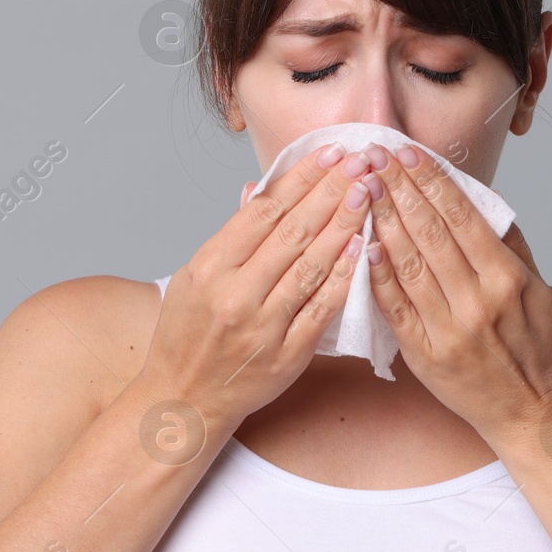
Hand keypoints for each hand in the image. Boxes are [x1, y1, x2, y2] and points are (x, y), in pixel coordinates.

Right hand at [140, 143, 381, 431]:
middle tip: (361, 162)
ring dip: (344, 225)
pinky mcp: (287, 354)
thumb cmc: (187, 335)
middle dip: (330, 191)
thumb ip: (230, 236)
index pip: (264, 210)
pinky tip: (363, 247)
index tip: (330, 153)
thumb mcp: (192, 277)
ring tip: (367, 193)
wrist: (184, 398)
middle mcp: (235, 294)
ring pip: (311, 266)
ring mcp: (263, 326)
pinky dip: (343, 276)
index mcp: (209, 267)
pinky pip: (322, 308)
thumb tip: (257, 189)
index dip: (301, 178)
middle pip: (292, 232)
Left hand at [361, 142, 551, 438]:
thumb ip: (510, 243)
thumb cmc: (536, 348)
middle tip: (372, 156)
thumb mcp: (538, 289)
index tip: (407, 152)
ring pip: (408, 263)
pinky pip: (395, 306)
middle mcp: (477, 300)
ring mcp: (448, 329)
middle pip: (429, 232)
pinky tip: (362, 243)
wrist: (532, 412)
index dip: (431, 181)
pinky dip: (377, 274)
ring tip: (361, 187)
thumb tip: (484, 198)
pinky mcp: (424, 354)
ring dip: (381, 220)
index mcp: (506, 278)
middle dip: (398, 188)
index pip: (461, 216)